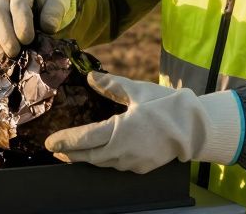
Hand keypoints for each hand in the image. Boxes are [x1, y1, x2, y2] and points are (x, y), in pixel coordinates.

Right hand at [0, 0, 75, 56]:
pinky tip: (1, 53)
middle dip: (5, 35)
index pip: (18, 3)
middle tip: (15, 53)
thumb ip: (55, 13)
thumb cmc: (48, 1)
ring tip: (7, 56)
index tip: (28, 40)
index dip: (21, 24)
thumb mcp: (58, 2)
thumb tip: (47, 28)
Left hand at [45, 72, 242, 173]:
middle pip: (89, 156)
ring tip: (75, 152)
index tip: (50, 142)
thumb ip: (111, 85)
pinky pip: (118, 165)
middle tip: (56, 150)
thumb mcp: (137, 91)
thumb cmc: (167, 107)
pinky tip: (103, 153)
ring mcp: (132, 163)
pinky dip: (105, 160)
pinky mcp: (142, 167)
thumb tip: (90, 77)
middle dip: (70, 154)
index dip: (64, 141)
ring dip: (88, 158)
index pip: (83, 140)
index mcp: (118, 131)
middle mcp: (122, 151)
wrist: (195, 128)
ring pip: (103, 163)